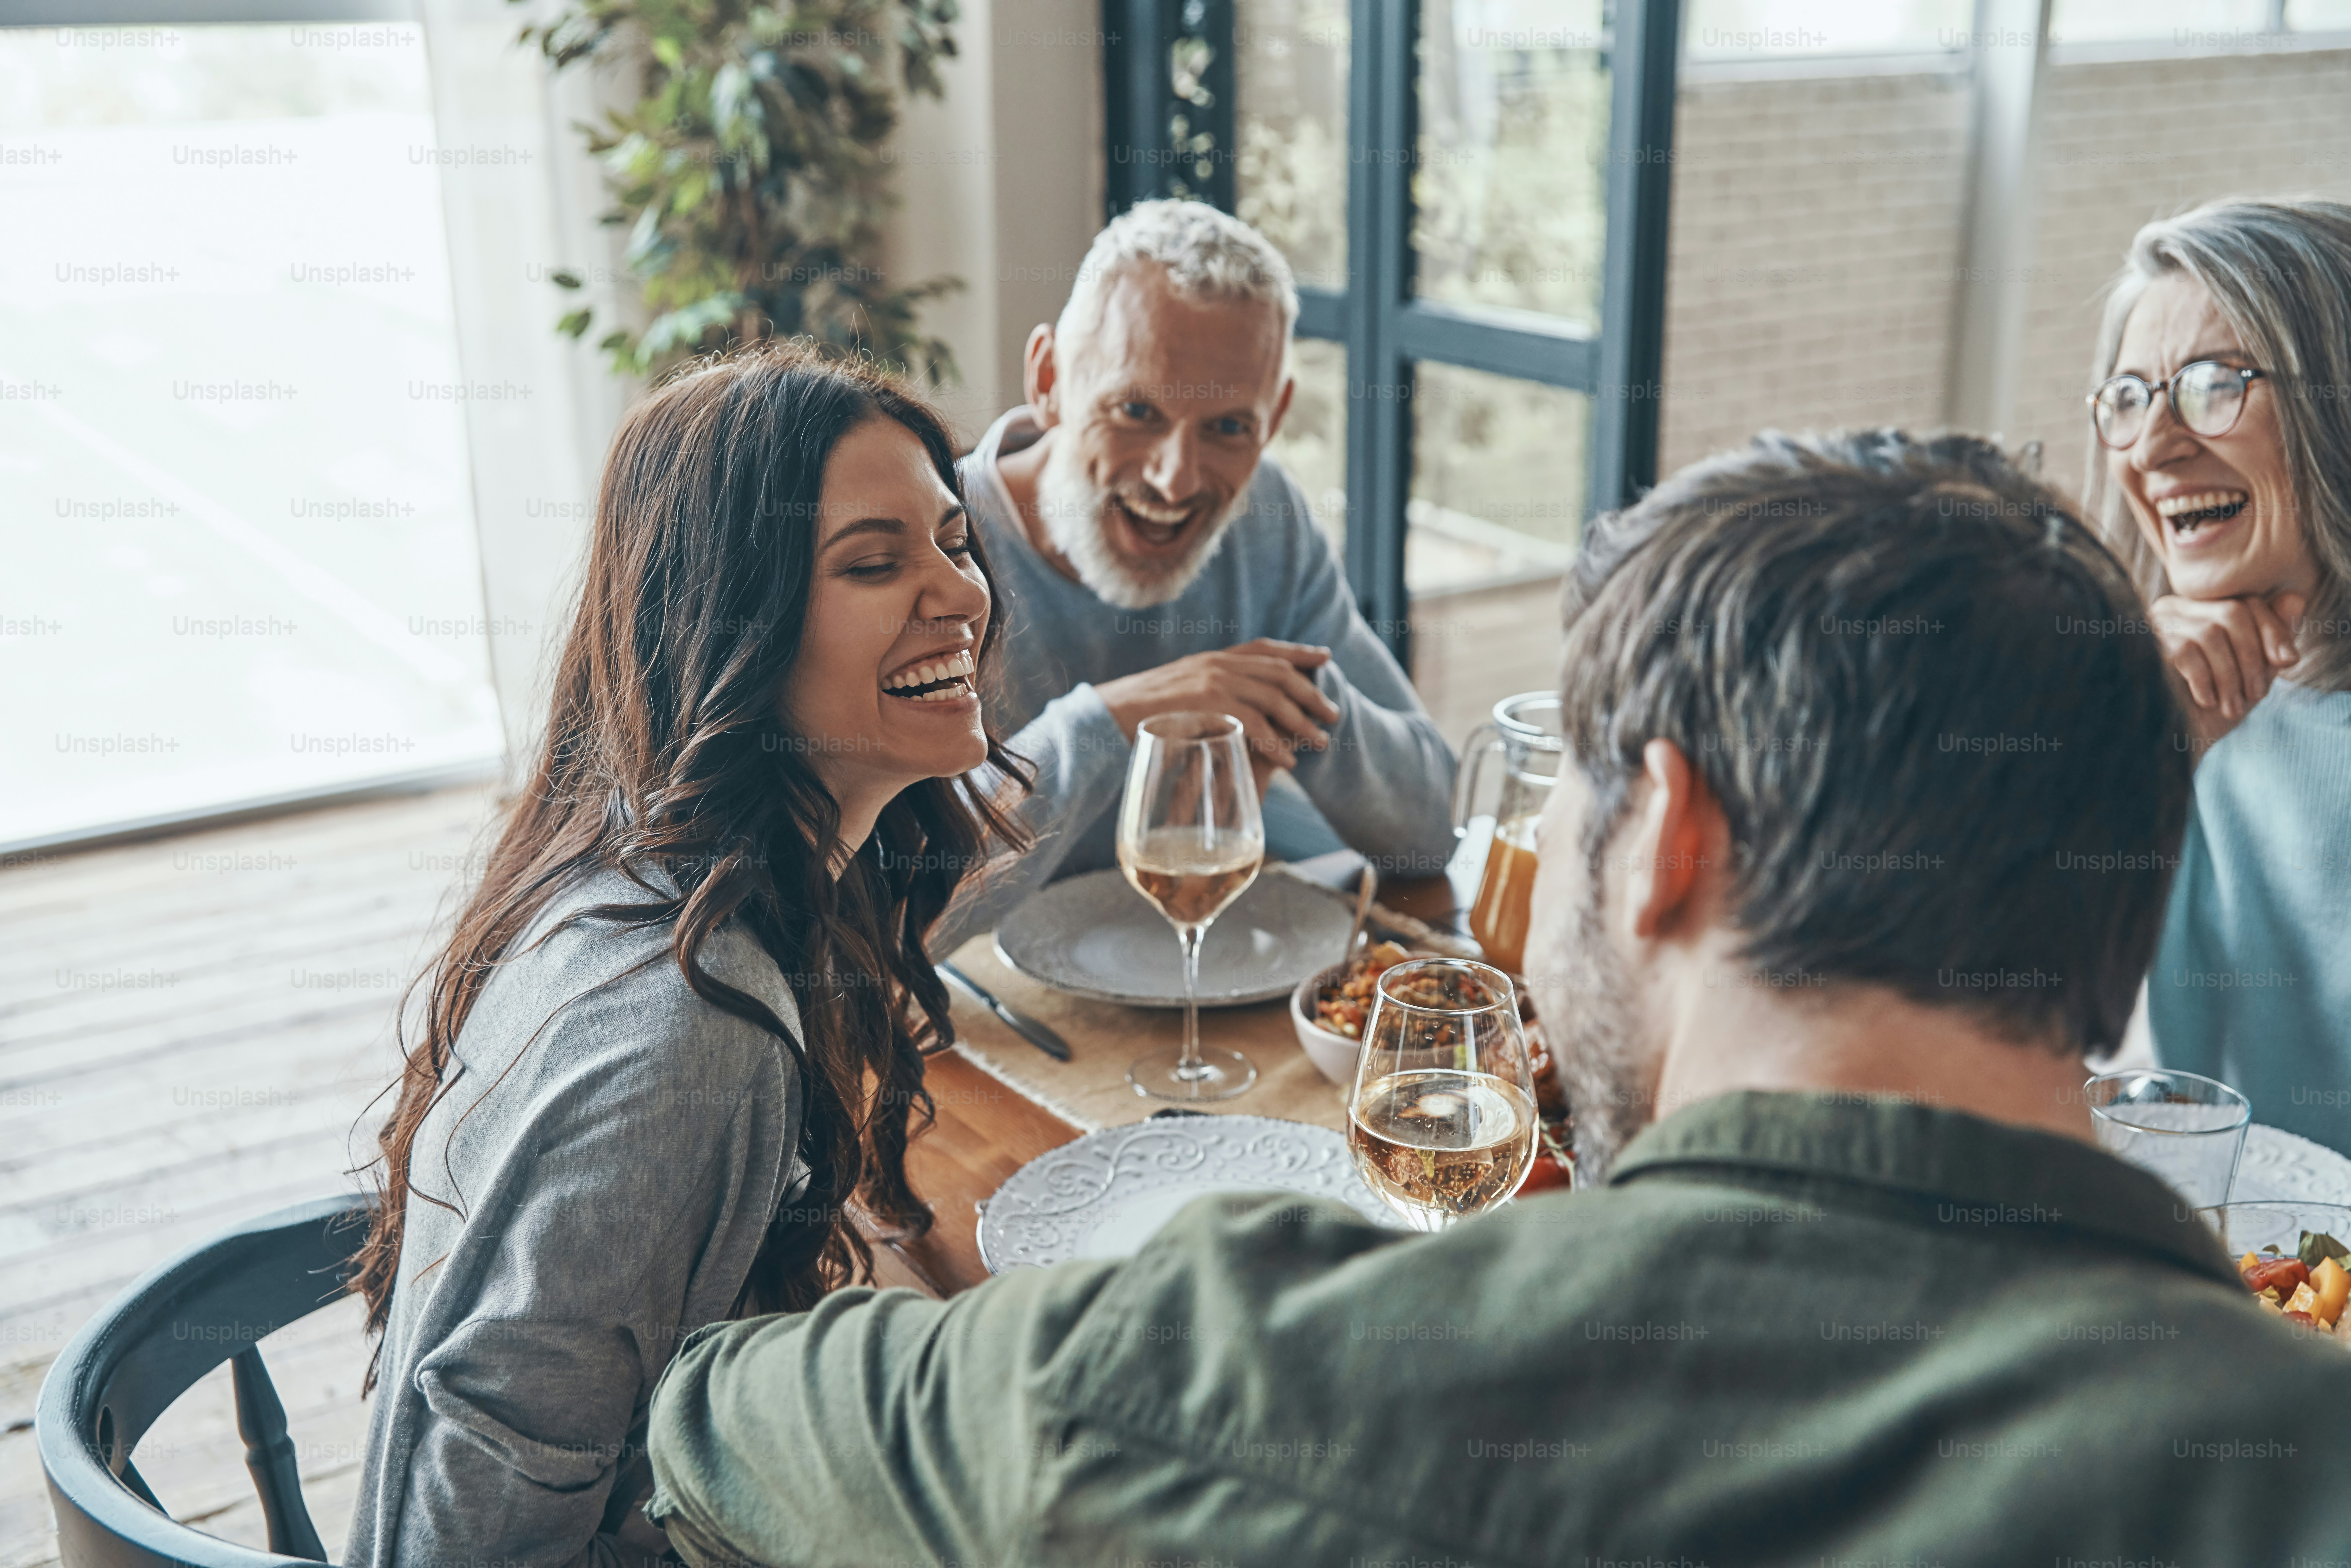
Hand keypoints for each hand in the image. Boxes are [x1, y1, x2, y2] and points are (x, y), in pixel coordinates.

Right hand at [1094, 638, 1340, 794]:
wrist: (1107, 715)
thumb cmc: (1140, 712)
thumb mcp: (1179, 692)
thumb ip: (1209, 693)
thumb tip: (1233, 709)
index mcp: (1211, 658)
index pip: (1264, 648)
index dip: (1298, 651)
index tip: (1325, 657)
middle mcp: (1216, 664)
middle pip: (1279, 673)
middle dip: (1311, 693)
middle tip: (1334, 713)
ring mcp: (1212, 682)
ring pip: (1274, 698)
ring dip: (1302, 722)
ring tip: (1321, 742)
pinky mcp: (1208, 706)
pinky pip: (1255, 724)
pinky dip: (1277, 743)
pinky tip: (1290, 760)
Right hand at [2149, 590, 2304, 747]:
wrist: (2168, 744)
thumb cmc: (2207, 712)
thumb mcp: (2251, 674)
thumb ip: (2272, 639)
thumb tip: (2296, 597)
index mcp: (2198, 610)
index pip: (2245, 602)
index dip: (2273, 629)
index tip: (2288, 662)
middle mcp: (2173, 609)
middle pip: (2232, 612)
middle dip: (2253, 656)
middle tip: (2256, 694)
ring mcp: (2153, 625)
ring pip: (2211, 633)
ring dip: (2230, 675)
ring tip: (2232, 707)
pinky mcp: (2141, 646)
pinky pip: (2186, 651)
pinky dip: (2204, 680)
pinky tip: (2206, 701)